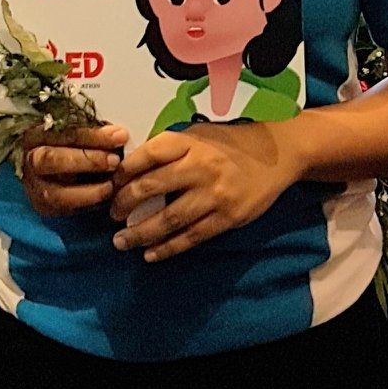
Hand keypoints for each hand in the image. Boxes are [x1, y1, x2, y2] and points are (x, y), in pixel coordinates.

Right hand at [21, 124, 128, 219]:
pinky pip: (65, 210)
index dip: (93, 136)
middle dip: (88, 161)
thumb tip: (118, 135)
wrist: (43, 169)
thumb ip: (92, 134)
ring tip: (111, 186)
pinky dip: (87, 205)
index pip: (64, 133)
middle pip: (54, 160)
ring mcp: (34, 187)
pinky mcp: (43, 207)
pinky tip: (104, 198)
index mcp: (36, 135)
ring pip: (57, 193)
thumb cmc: (64, 146)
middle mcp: (31, 161)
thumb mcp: (73, 133)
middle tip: (114, 161)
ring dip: (89, 191)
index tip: (119, 137)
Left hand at [109, 121, 302, 262]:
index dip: (123, 172)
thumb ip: (170, 148)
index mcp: (189, 142)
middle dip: (125, 204)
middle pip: (151, 187)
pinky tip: (151, 254)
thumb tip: (132, 167)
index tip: (110, 185)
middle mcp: (200, 167)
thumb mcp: (199, 134)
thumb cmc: (231, 143)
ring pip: (169, 219)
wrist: (277, 154)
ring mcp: (214, 194)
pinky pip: (192, 237)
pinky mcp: (228, 217)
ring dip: (141, 234)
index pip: (147, 155)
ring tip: (122, 242)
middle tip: (112, 216)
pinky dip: (168, 248)